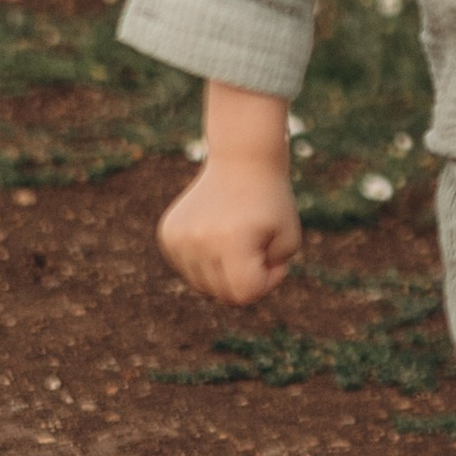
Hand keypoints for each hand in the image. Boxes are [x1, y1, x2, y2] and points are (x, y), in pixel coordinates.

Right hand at [156, 83, 301, 302]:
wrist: (242, 159)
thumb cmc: (271, 203)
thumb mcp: (287, 243)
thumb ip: (265, 281)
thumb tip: (229, 296)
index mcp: (232, 241)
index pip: (245, 294)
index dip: (267, 282)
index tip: (275, 257)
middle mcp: (199, 241)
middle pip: (222, 294)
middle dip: (246, 279)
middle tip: (258, 248)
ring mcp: (178, 238)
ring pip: (202, 286)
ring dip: (224, 272)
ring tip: (238, 240)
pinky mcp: (167, 234)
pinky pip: (188, 270)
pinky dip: (206, 262)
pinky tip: (218, 235)